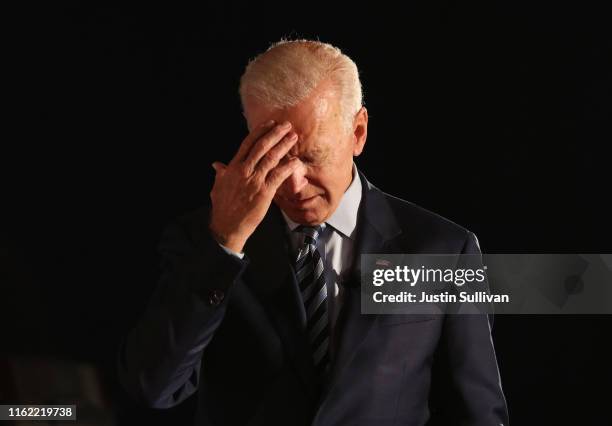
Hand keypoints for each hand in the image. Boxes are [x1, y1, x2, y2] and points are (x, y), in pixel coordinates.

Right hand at [208, 120, 299, 252]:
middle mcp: (244, 171)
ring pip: (271, 158)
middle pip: (262, 147)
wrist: (227, 226)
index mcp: (233, 167)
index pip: (247, 144)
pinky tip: (296, 161)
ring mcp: (255, 181)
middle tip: (286, 125)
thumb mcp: (218, 186)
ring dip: (284, 146)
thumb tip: (217, 164)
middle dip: (275, 134)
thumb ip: (221, 173)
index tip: (270, 123)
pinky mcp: (264, 192)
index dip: (260, 132)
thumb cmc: (223, 207)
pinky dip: (288, 167)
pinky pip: (279, 176)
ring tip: (293, 137)